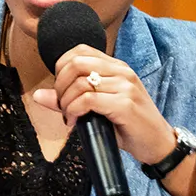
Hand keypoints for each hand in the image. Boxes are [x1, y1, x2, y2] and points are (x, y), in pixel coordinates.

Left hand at [31, 46, 176, 166]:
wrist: (158, 144)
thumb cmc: (128, 126)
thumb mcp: (97, 109)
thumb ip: (69, 99)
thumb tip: (38, 95)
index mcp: (116, 67)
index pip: (79, 51)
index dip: (61, 68)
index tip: (61, 90)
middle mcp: (121, 72)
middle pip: (75, 63)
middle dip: (60, 85)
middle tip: (62, 105)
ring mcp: (125, 86)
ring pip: (80, 82)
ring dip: (66, 102)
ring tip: (70, 117)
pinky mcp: (125, 104)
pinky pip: (88, 100)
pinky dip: (74, 111)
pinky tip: (75, 122)